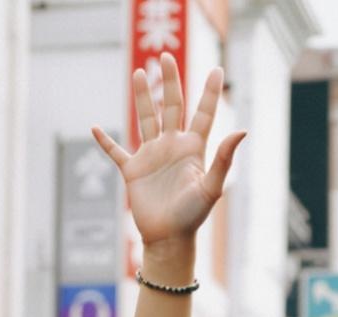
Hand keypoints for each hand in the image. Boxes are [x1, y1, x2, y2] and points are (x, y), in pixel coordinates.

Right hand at [92, 56, 244, 269]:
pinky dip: (105, 141)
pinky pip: (116, 152)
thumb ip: (224, 159)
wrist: (168, 239)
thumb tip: (241, 130)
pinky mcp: (132, 171)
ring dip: (142, 97)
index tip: (216, 69)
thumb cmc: (192, 217)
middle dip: (169, 82)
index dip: (209, 92)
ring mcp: (151, 157)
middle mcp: (172, 147)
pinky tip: (95, 128)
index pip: (203, 113)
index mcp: (193, 149)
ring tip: (140, 73)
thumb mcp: (211, 187)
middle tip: (165, 56)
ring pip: (145, 118)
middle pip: (171, 107)